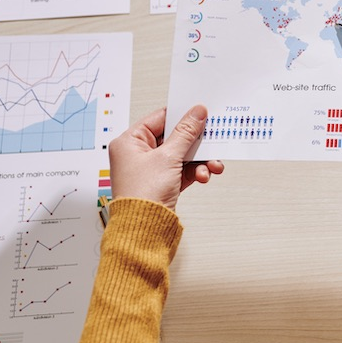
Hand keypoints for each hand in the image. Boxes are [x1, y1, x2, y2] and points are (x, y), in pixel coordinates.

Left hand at [108, 105, 223, 210]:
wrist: (144, 230)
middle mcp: (138, 154)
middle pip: (174, 137)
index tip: (201, 113)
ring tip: (212, 165)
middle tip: (211, 139)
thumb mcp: (168, 157)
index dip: (182, 115)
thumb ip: (186, 132)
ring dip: (199, 160)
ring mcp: (151, 169)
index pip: (160, 119)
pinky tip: (204, 176)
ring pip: (182, 155)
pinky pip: (183, 170)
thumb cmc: (142, 194)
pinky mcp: (162, 182)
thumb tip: (196, 113)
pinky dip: (195, 172)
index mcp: (130, 142)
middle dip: (196, 143)